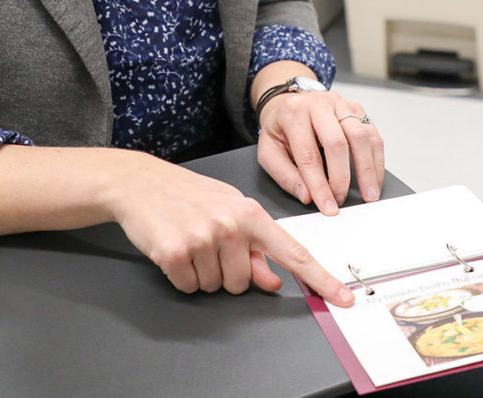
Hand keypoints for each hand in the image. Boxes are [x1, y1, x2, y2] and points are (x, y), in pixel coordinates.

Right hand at [108, 152, 354, 306]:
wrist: (140, 183)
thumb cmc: (189, 196)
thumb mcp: (229, 213)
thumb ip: (254, 247)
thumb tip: (272, 280)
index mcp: (251, 214)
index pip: (294, 254)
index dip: (321, 280)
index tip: (342, 298)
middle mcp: (231, 225)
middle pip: (243, 283)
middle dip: (226, 272)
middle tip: (208, 245)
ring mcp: (203, 238)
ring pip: (216, 287)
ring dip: (202, 273)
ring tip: (190, 242)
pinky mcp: (175, 252)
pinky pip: (189, 286)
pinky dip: (181, 276)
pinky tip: (174, 250)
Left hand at [256, 90, 384, 214]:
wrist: (287, 103)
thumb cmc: (279, 129)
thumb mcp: (268, 151)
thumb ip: (284, 175)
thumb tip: (307, 196)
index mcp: (292, 113)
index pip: (308, 155)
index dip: (319, 185)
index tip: (327, 206)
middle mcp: (319, 104)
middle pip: (337, 143)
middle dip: (342, 177)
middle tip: (342, 200)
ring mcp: (340, 104)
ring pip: (361, 136)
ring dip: (367, 169)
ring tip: (369, 194)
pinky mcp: (356, 108)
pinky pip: (372, 133)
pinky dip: (376, 159)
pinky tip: (375, 177)